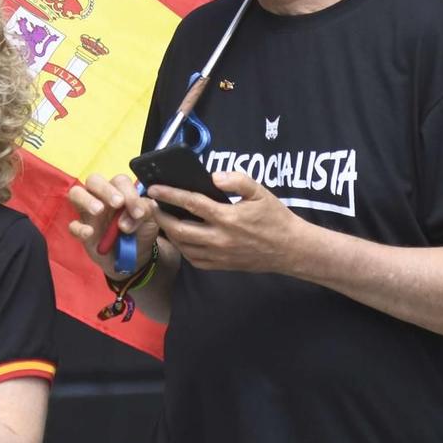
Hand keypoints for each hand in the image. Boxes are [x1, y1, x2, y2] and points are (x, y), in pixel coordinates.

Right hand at [67, 172, 157, 274]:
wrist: (135, 257)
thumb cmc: (140, 231)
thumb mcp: (150, 219)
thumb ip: (146, 210)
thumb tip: (134, 214)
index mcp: (119, 191)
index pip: (119, 181)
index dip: (129, 193)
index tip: (138, 213)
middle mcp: (101, 197)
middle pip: (94, 180)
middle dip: (105, 189)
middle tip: (118, 203)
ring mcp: (88, 213)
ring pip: (76, 194)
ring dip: (86, 200)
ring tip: (98, 210)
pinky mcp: (81, 231)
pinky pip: (73, 225)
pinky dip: (79, 227)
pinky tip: (90, 233)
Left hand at [152, 171, 309, 273]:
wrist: (290, 249)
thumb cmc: (275, 218)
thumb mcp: (260, 192)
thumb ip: (237, 180)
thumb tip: (213, 176)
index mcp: (227, 218)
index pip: (190, 203)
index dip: (169, 194)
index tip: (153, 188)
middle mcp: (219, 238)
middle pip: (178, 229)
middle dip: (160, 217)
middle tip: (151, 206)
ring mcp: (219, 255)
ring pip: (183, 246)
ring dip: (169, 232)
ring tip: (164, 219)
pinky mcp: (221, 266)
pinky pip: (194, 260)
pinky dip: (183, 248)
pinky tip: (181, 237)